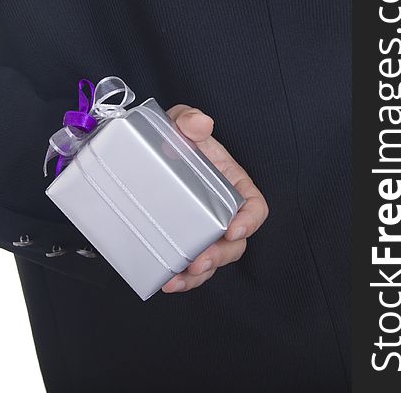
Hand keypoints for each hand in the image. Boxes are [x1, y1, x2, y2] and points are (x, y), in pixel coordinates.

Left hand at [161, 105, 268, 293]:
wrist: (146, 149)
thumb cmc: (174, 136)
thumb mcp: (181, 122)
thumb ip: (189, 119)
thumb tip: (199, 124)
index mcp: (231, 184)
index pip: (254, 206)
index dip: (250, 220)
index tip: (233, 230)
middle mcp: (221, 210)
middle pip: (234, 242)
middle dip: (219, 256)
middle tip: (198, 262)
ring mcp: (202, 228)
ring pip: (212, 260)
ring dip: (198, 276)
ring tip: (177, 279)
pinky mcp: (183, 240)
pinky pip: (188, 265)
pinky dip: (180, 278)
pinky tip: (165, 281)